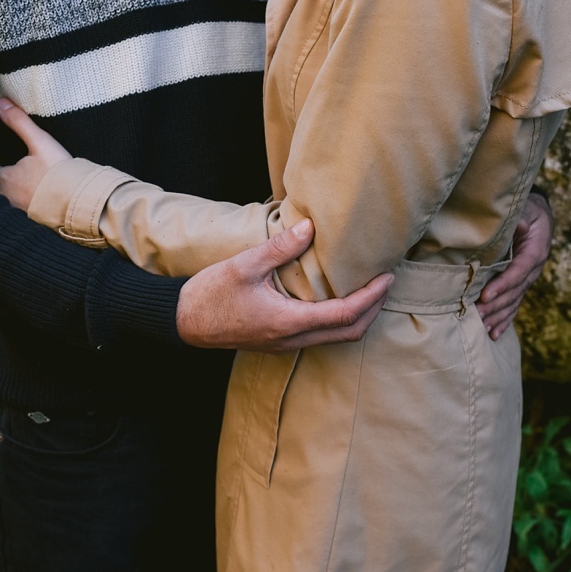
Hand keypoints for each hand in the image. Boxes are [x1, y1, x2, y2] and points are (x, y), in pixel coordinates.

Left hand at [0, 97, 72, 209]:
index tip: (3, 159)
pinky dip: (29, 207)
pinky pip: (24, 213)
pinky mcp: (34, 223)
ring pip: (11, 201)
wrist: (80, 202)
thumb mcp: (40, 142)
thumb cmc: (58, 172)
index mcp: (3, 179)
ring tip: (29, 186)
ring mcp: (19, 213)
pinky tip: (40, 201)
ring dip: (16, 195)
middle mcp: (6, 198)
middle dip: (4, 181)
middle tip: (17, 172)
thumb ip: (19, 122)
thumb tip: (1, 102)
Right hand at [177, 219, 393, 352]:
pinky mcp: (279, 341)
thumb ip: (280, 247)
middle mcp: (292, 339)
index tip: (387, 277)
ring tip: (370, 288)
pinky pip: (321, 334)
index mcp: (287, 322)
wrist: (183, 321)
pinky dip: (339, 319)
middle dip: (374, 309)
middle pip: (350, 333)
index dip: (371, 296)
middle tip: (387, 282)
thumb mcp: (244, 265)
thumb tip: (310, 227)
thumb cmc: (210, 294)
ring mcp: (286, 344)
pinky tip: (338, 296)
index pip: (345, 315)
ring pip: (337, 337)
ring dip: (359, 316)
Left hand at [477, 192, 553, 339]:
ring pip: (513, 302)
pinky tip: (494, 334)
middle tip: (476, 316)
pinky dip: (505, 320)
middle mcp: (533, 270)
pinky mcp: (522, 285)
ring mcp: (528, 280)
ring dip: (497, 316)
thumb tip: (517, 224)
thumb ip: (521, 218)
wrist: (539, 217)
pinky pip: (514, 305)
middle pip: (514, 292)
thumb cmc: (529, 210)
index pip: (519, 271)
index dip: (503, 284)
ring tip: (482, 328)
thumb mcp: (528, 209)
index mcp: (535, 252)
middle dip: (495, 305)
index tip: (486, 295)